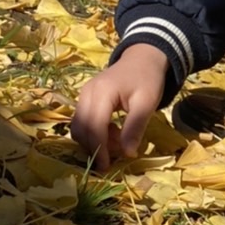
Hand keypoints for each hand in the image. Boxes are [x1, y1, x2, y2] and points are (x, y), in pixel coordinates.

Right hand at [69, 45, 169, 169]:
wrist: (142, 58)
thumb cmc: (147, 79)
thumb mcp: (147, 103)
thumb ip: (135, 127)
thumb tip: (128, 154)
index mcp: (102, 92)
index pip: (94, 127)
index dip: (99, 149)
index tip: (107, 167)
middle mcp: (86, 93)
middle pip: (81, 129)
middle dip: (94, 148)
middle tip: (115, 156)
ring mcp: (83, 95)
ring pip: (78, 127)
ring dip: (92, 141)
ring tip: (116, 142)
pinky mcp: (84, 98)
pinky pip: (81, 121)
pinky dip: (93, 133)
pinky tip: (112, 132)